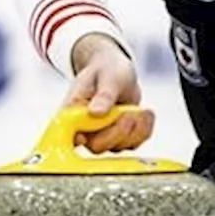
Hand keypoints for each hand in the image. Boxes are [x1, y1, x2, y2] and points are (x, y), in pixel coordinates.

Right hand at [65, 33, 154, 153]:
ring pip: (117, 147)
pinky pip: (134, 143)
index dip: (78, 140)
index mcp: (73, 112)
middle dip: (117, 131)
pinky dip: (144, 130)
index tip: (90, 136)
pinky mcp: (120, 138)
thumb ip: (103, 94)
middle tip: (129, 113)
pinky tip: (146, 114)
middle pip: (97, 146)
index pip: (68, 135)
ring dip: (134, 130)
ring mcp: (103, 136)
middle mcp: (85, 128)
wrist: (117, 71)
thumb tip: (95, 112)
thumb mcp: (107, 76)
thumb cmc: (106, 69)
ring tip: (139, 110)